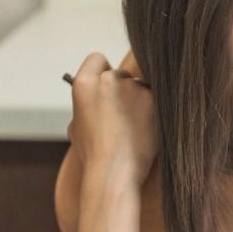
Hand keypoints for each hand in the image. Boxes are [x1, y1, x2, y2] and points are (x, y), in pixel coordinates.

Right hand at [67, 51, 156, 190]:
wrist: (114, 172)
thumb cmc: (94, 154)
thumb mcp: (77, 125)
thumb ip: (88, 104)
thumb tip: (99, 99)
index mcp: (84, 83)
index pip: (97, 59)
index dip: (102, 71)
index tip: (106, 85)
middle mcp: (108, 79)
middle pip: (121, 74)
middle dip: (123, 90)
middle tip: (123, 115)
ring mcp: (132, 87)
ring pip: (140, 87)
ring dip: (139, 101)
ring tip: (133, 128)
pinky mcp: (152, 98)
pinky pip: (155, 100)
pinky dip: (152, 112)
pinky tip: (146, 130)